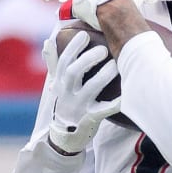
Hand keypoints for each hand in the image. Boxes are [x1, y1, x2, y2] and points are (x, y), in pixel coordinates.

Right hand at [43, 29, 120, 154]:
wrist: (64, 137)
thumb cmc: (65, 104)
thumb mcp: (56, 85)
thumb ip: (53, 63)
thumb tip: (47, 42)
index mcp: (60, 83)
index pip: (64, 61)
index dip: (73, 47)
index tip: (85, 35)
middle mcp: (67, 94)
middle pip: (73, 73)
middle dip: (88, 59)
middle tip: (104, 50)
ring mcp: (79, 107)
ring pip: (90, 89)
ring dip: (103, 76)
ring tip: (115, 65)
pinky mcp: (91, 119)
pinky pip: (104, 110)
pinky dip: (114, 104)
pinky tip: (125, 96)